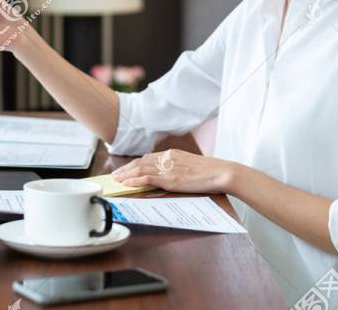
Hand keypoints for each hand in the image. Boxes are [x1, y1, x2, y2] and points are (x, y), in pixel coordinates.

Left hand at [110, 149, 236, 194]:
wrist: (222, 172)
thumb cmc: (211, 172)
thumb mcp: (191, 164)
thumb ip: (178, 166)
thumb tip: (169, 174)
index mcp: (172, 154)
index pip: (147, 158)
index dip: (134, 164)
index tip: (126, 169)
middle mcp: (167, 158)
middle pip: (140, 162)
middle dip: (126, 168)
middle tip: (115, 174)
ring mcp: (168, 168)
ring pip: (140, 169)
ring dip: (126, 174)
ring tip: (116, 179)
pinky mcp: (170, 179)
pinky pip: (147, 178)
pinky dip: (134, 180)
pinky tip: (126, 183)